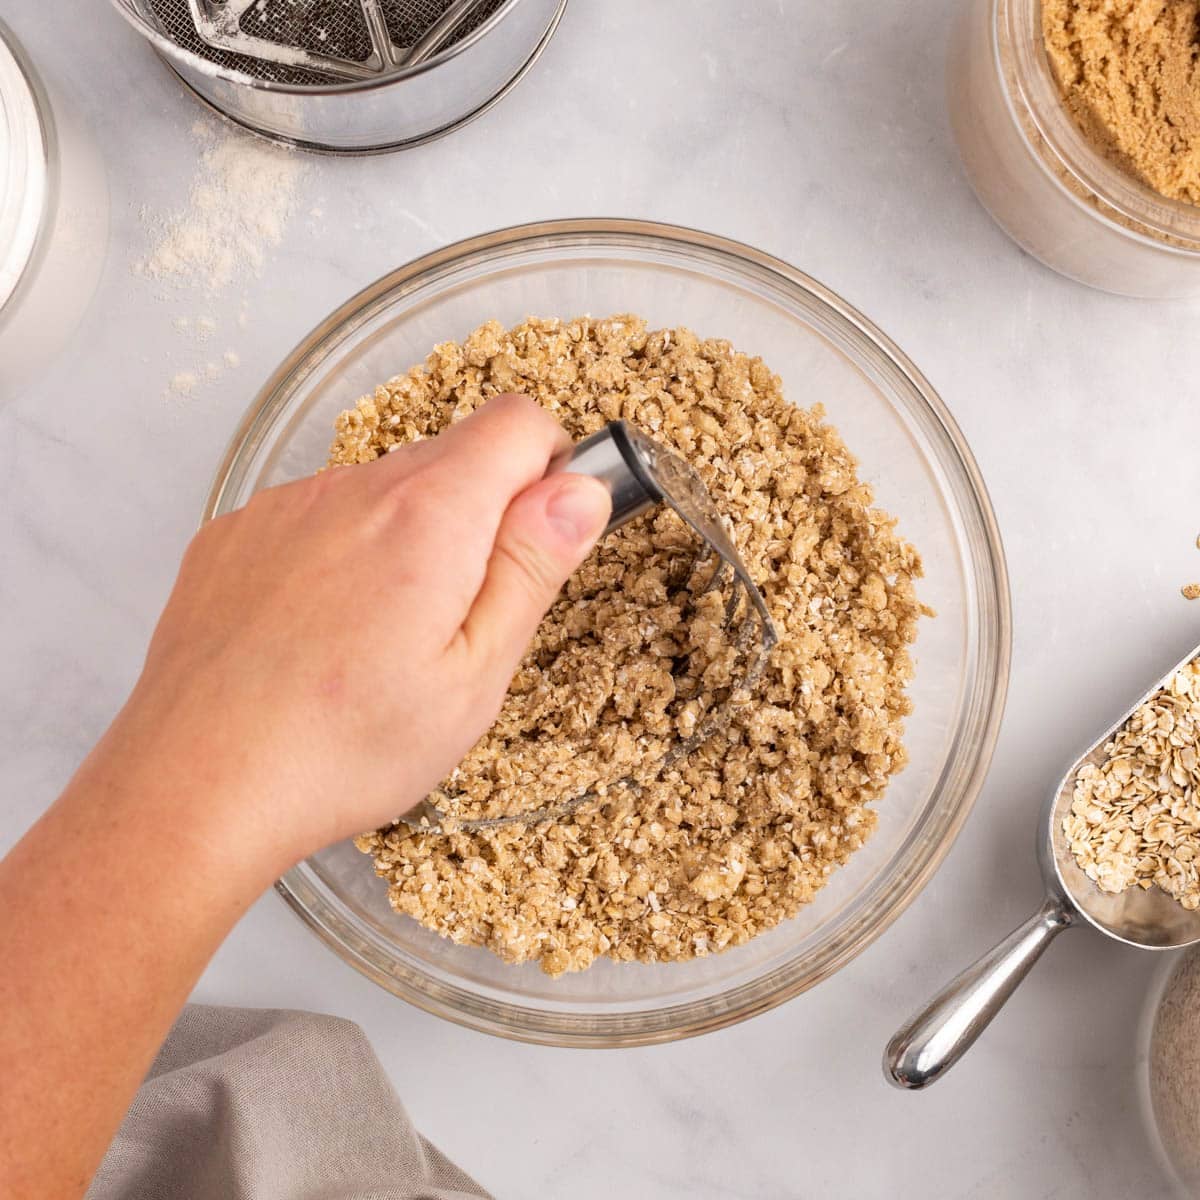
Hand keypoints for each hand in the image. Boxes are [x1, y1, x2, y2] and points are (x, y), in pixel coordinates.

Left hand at [111, 393, 611, 870]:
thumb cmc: (342, 748)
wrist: (194, 785)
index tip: (539, 535)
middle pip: (451, 456)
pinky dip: (341, 554)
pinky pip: (318, 517)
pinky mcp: (237, 533)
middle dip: (479, 519)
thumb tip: (578, 491)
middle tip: (460, 620)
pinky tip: (323, 634)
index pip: (518, 421)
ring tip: (383, 640)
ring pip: (383, 490)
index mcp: (428, 516)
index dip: (548, 468)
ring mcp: (286, 506)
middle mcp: (353, 487)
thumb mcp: (474, 676)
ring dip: (408, 539)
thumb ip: (531, 568)